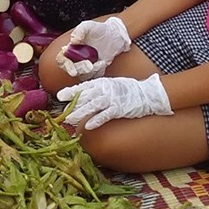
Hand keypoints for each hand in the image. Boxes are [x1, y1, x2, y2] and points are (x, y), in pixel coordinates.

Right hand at [57, 16, 132, 76]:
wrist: (114, 37)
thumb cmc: (99, 30)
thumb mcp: (89, 26)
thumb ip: (80, 31)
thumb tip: (73, 41)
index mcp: (70, 48)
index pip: (62, 60)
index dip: (65, 66)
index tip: (73, 71)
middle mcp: (75, 59)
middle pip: (72, 70)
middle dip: (80, 69)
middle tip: (90, 65)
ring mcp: (84, 66)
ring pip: (83, 75)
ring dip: (91, 71)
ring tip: (100, 62)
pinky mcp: (94, 71)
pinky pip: (93, 76)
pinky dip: (98, 72)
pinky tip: (103, 63)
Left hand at [57, 76, 171, 130]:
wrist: (148, 93)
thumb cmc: (130, 90)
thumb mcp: (113, 85)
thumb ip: (100, 89)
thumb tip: (87, 95)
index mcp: (102, 83)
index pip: (83, 87)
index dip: (71, 91)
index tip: (60, 96)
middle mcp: (105, 89)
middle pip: (84, 97)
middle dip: (72, 106)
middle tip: (62, 114)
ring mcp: (112, 99)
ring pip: (92, 106)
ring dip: (80, 114)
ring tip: (70, 120)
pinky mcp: (119, 108)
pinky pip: (105, 115)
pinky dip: (96, 120)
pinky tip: (88, 126)